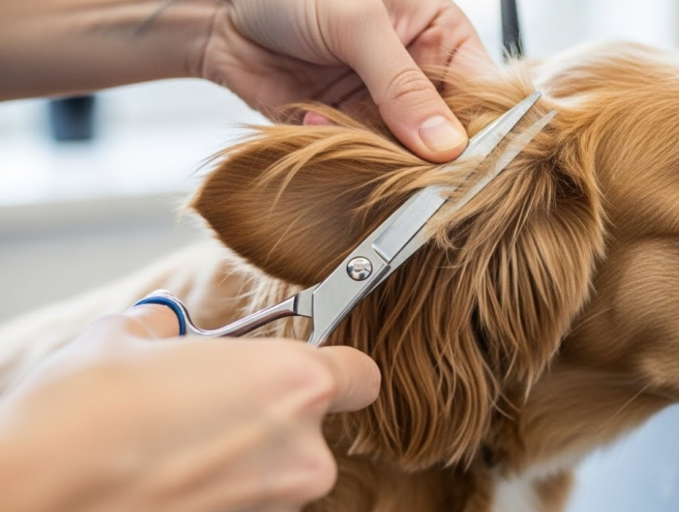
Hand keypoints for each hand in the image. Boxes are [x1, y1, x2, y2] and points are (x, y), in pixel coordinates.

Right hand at [0, 305, 378, 511]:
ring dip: (243, 454)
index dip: (336, 367)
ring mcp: (274, 502)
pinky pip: (248, 500)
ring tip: (175, 441)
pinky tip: (169, 474)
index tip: (312, 363)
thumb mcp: (124, 338)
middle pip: (313, 426)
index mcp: (294, 382)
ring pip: (278, 468)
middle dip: (272, 414)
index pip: (361, 375)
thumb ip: (169, 329)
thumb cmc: (82, 417)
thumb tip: (167, 330)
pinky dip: (220, 488)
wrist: (33, 499)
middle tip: (211, 402)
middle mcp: (301, 450)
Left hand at [201, 0, 494, 162]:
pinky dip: (340, 152)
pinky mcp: (346, 131)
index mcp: (441, 35)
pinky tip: (312, 119)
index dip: (486, 127)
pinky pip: (360, 159)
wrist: (221, 11)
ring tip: (349, 132)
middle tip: (417, 168)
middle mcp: (418, 75)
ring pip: (405, 154)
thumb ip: (401, 85)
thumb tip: (445, 145)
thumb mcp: (357, 24)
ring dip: (381, 155)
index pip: (483, 90)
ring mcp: (383, 107)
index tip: (475, 160)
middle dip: (431, 152)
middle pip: (448, 132)